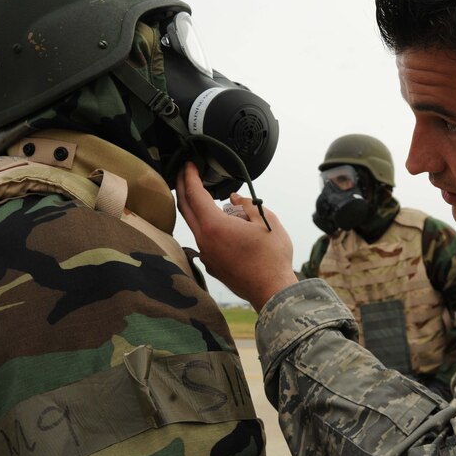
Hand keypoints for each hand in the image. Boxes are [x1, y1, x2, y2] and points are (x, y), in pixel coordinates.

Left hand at [176, 162, 298, 311]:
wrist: (272, 291)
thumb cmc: (272, 257)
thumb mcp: (267, 221)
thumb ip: (247, 205)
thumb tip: (234, 199)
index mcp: (215, 226)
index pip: (194, 194)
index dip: (190, 176)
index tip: (189, 164)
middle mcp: (204, 240)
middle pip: (185, 208)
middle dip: (184, 187)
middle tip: (187, 173)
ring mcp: (206, 255)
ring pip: (193, 225)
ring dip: (194, 207)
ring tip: (203, 195)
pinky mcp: (212, 265)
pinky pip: (203, 240)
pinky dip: (205, 226)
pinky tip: (219, 224)